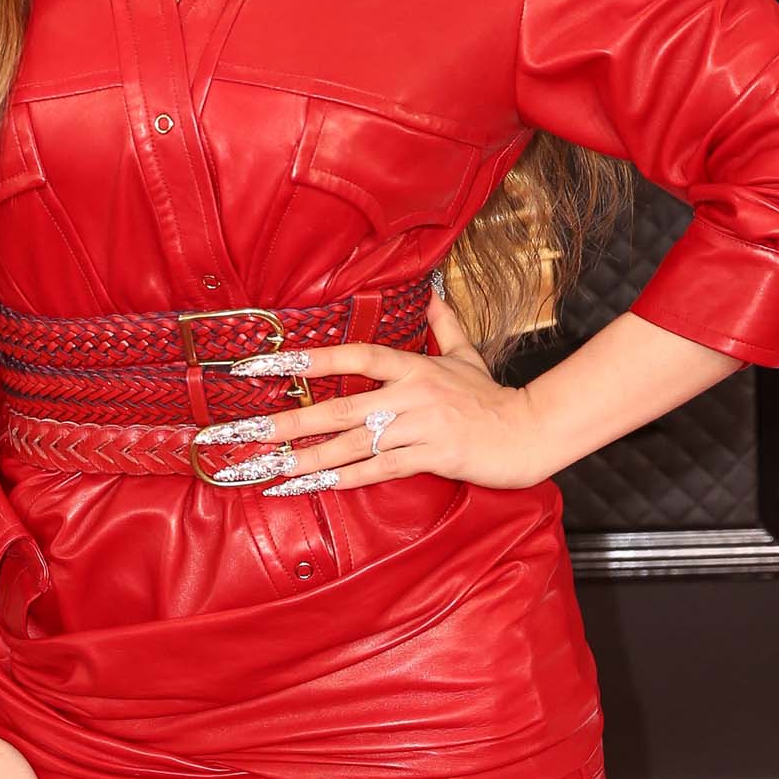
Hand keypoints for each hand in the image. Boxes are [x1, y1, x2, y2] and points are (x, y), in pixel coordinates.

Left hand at [217, 290, 552, 496]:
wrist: (529, 432)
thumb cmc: (493, 398)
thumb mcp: (467, 356)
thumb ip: (444, 325)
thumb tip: (433, 294)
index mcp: (414, 367)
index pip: (354, 355)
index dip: (310, 359)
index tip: (266, 364)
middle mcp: (412, 394)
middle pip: (340, 407)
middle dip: (290, 421)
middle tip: (248, 432)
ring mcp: (421, 427)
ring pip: (354, 443)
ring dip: (309, 458)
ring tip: (270, 467)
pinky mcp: (432, 457)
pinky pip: (380, 469)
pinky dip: (346, 479)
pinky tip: (315, 485)